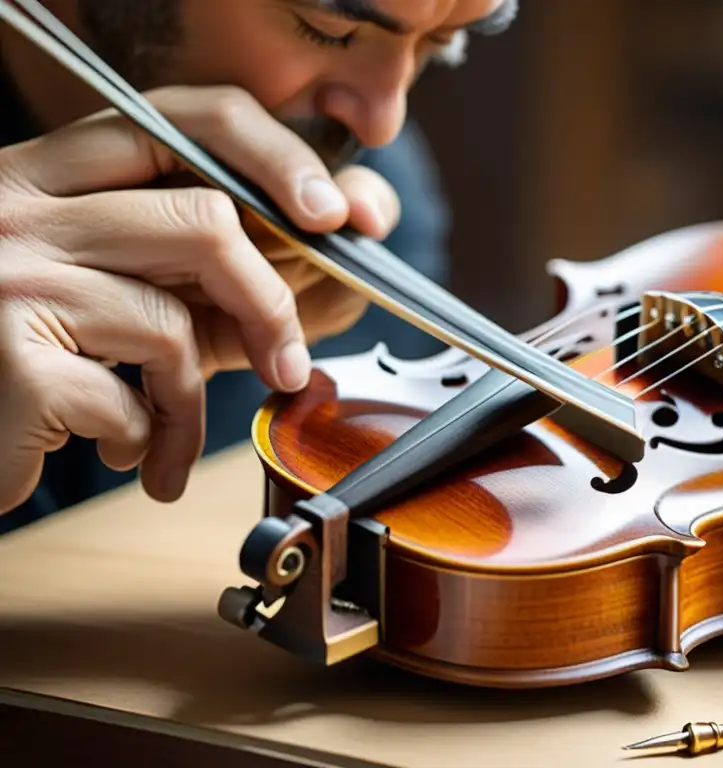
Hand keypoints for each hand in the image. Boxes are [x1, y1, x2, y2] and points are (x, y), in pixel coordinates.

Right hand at [0, 85, 399, 513]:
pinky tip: (120, 452)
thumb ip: (224, 266)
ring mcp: (9, 274)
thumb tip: (355, 227)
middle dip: (270, 307)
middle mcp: (21, 204)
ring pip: (170, 322)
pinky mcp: (6, 356)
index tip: (335, 214)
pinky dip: (148, 444)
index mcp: (57, 174)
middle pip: (205, 223)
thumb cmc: (55, 360)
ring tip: (165, 436)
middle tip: (287, 366)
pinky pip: (129, 402)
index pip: (183, 118)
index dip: (277, 157)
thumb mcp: (138, 293)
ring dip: (190, 403)